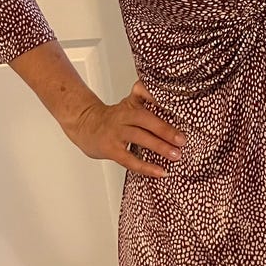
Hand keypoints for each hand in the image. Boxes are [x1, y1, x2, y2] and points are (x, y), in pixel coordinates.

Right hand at [69, 80, 186, 177]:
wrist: (83, 125)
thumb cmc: (112, 118)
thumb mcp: (128, 104)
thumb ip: (147, 103)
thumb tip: (177, 112)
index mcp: (130, 104)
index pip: (143, 93)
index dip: (156, 96)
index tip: (176, 104)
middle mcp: (123, 115)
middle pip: (145, 119)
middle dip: (165, 129)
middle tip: (182, 139)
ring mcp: (116, 132)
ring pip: (139, 137)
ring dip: (159, 146)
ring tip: (176, 155)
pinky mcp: (111, 149)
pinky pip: (130, 160)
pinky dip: (147, 167)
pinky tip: (160, 172)